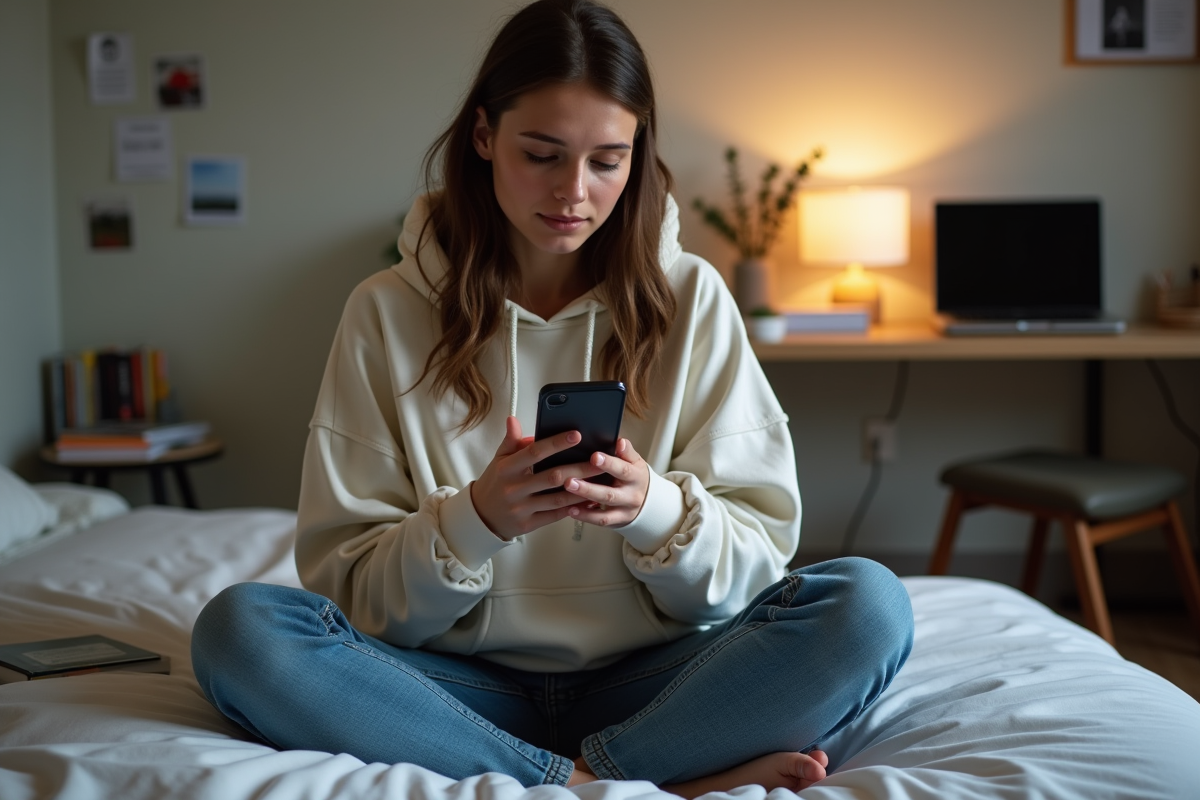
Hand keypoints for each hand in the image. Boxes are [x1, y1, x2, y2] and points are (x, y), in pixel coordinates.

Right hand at [470, 417, 603, 539]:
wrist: (482, 516)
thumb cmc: (495, 483)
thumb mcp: (499, 460)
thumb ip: (510, 441)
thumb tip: (513, 420)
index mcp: (508, 468)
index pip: (535, 452)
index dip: (557, 443)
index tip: (577, 435)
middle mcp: (514, 488)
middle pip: (552, 476)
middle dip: (579, 468)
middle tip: (600, 461)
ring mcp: (522, 508)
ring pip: (557, 498)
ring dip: (581, 490)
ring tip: (601, 481)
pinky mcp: (528, 524)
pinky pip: (555, 515)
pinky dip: (573, 508)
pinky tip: (588, 501)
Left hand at [563, 437, 649, 527]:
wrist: (648, 500)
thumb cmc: (634, 476)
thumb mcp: (635, 462)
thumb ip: (626, 452)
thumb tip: (619, 441)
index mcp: (636, 476)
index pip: (622, 470)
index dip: (609, 464)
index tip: (594, 456)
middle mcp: (631, 495)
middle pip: (609, 494)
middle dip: (588, 489)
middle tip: (569, 481)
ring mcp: (624, 510)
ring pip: (604, 510)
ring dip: (584, 504)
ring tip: (567, 495)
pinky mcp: (617, 521)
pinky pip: (601, 520)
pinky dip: (585, 516)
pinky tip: (570, 510)